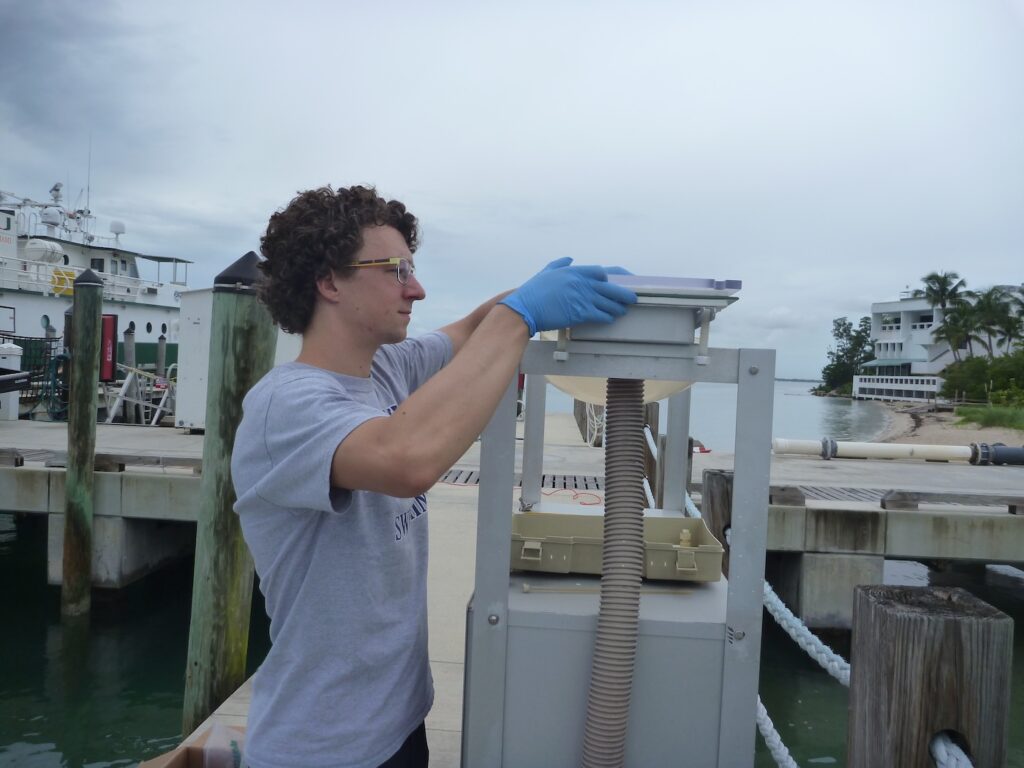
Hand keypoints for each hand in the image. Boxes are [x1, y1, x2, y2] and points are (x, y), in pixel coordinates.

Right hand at [499, 258, 636, 334]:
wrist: (525, 309)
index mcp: (575, 271)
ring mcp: (582, 298)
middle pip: (612, 287)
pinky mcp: (580, 313)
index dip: (615, 276)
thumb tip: (569, 259)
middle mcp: (581, 283)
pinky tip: (610, 319)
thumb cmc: (533, 291)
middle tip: (632, 297)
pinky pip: (601, 315)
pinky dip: (608, 317)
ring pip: (609, 303)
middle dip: (625, 293)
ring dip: (618, 308)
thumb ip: (560, 264)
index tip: (622, 280)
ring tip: (622, 311)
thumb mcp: (547, 271)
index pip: (602, 271)